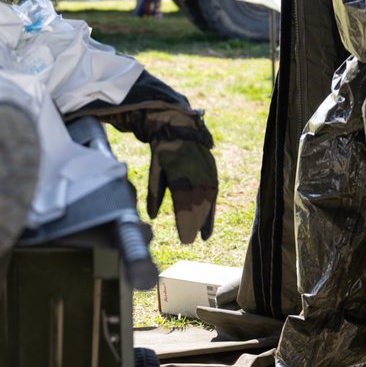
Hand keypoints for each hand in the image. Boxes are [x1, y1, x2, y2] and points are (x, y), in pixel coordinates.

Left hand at [131, 106, 216, 243]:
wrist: (180, 126)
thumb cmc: (164, 148)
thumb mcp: (155, 167)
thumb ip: (155, 192)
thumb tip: (151, 216)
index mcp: (179, 172)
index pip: (183, 202)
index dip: (184, 221)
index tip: (184, 239)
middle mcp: (195, 174)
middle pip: (197, 204)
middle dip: (193, 224)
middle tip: (188, 241)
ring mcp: (206, 172)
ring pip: (207, 201)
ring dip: (204, 219)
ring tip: (201, 236)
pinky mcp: (212, 172)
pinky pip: (213, 195)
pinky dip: (211, 211)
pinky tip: (208, 224)